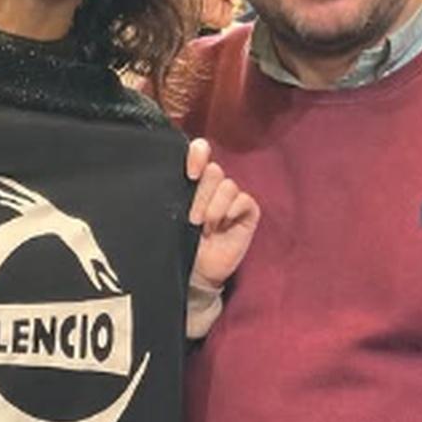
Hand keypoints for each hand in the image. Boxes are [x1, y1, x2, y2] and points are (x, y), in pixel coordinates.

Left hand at [186, 138, 259, 288]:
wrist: (196, 270)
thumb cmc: (180, 240)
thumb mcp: (173, 213)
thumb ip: (175, 192)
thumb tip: (181, 176)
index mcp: (195, 179)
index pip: (200, 151)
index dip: (198, 155)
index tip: (190, 175)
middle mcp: (214, 185)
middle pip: (213, 171)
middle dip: (201, 196)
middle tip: (193, 219)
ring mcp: (232, 198)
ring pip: (228, 186)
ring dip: (215, 208)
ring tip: (206, 228)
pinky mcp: (248, 211)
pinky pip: (244, 200)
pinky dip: (232, 211)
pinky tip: (223, 226)